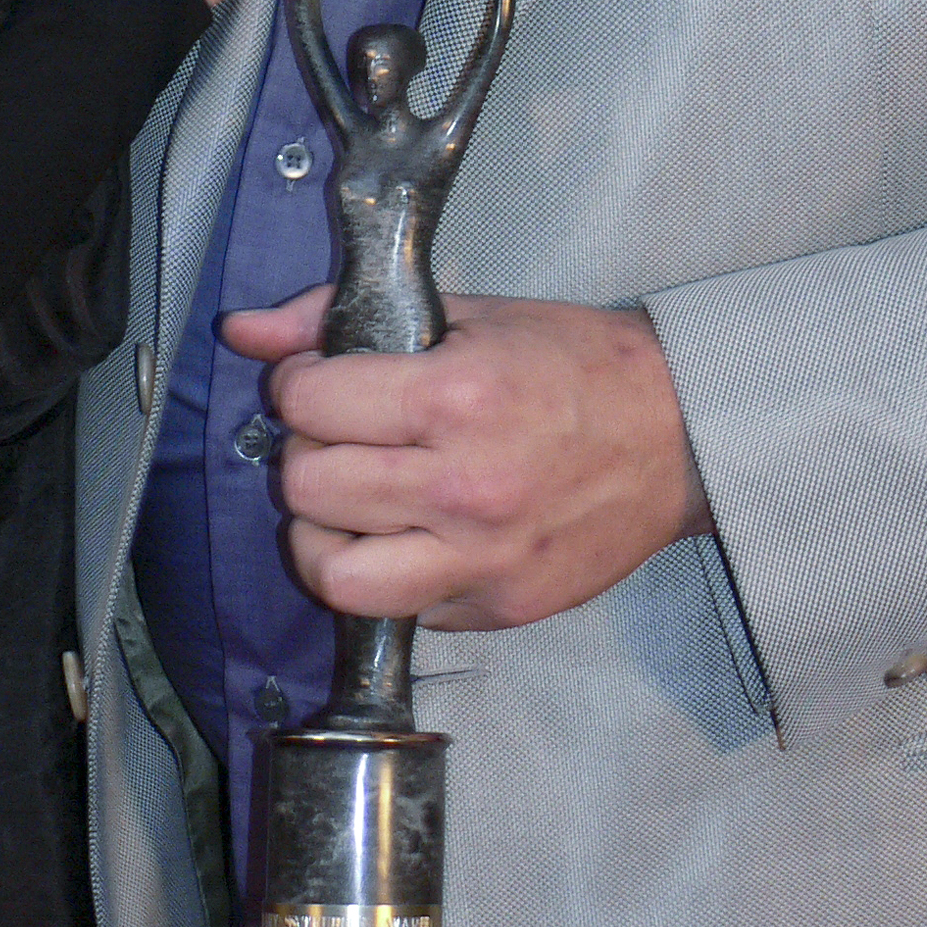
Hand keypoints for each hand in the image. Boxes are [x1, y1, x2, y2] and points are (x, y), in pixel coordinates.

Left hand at [221, 289, 712, 628]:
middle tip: (340, 439)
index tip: (322, 382)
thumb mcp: (466, 314)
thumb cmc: (577, 366)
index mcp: (454, 399)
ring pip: (335, 577)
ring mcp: (481, 560)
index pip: (308, 404)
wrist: (681, 436)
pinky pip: (399, 612)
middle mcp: (462, 488)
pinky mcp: (497, 610)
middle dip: (308, 455)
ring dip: (327, 536)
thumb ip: (344, 318)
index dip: (300, 386)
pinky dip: (389, 576)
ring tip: (355, 504)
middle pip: (308, 489)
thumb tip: (244, 331)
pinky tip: (414, 536)